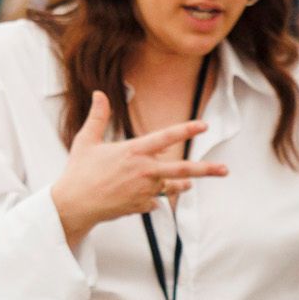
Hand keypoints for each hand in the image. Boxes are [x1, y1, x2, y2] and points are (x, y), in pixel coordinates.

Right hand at [47, 93, 225, 241]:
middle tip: (225, 170)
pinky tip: (134, 197)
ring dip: (180, 186)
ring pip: (170, 187)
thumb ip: (98, 117)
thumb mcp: (87, 141)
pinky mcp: (141, 206)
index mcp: (133, 152)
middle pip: (181, 170)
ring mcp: (144, 190)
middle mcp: (143, 171)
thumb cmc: (79, 172)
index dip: (185, 130)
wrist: (73, 205)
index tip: (203, 126)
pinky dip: (149, 199)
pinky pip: (153, 201)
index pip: (165, 138)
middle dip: (205, 170)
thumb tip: (99, 93)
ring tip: (189, 185)